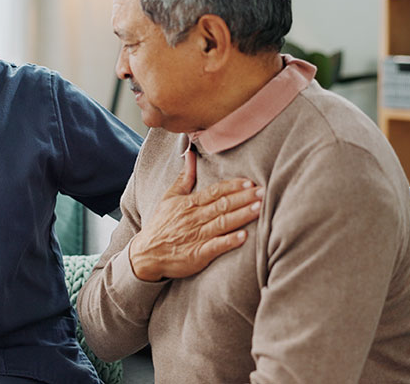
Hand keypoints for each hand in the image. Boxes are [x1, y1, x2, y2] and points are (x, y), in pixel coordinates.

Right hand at [129, 150, 261, 281]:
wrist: (146, 254)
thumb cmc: (161, 225)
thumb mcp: (170, 198)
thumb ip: (184, 177)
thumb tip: (190, 154)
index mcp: (189, 203)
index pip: (214, 192)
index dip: (232, 187)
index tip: (249, 182)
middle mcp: (194, 218)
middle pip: (222, 205)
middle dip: (244, 198)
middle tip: (263, 192)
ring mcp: (196, 236)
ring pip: (222, 223)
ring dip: (241, 215)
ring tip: (260, 209)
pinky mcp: (197, 255)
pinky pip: (215, 247)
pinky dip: (229, 241)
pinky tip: (243, 237)